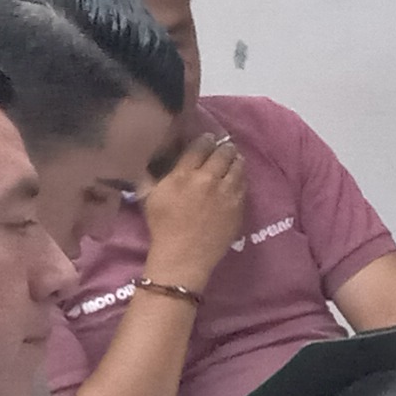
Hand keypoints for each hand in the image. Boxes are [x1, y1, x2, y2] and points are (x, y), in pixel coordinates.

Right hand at [140, 132, 247, 289]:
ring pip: (238, 166)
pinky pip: (244, 184)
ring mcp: (227, 193)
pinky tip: (237, 179)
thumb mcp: (151, 196)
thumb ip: (159, 175)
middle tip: (224, 147)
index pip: (200, 147)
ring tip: (233, 159)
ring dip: (236, 160)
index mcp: (184, 175)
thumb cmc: (163, 227)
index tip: (207, 139)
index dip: (205, 140)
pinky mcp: (239, 206)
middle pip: (223, 153)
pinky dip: (241, 178)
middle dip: (224, 147)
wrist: (183, 256)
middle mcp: (208, 179)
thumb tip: (164, 159)